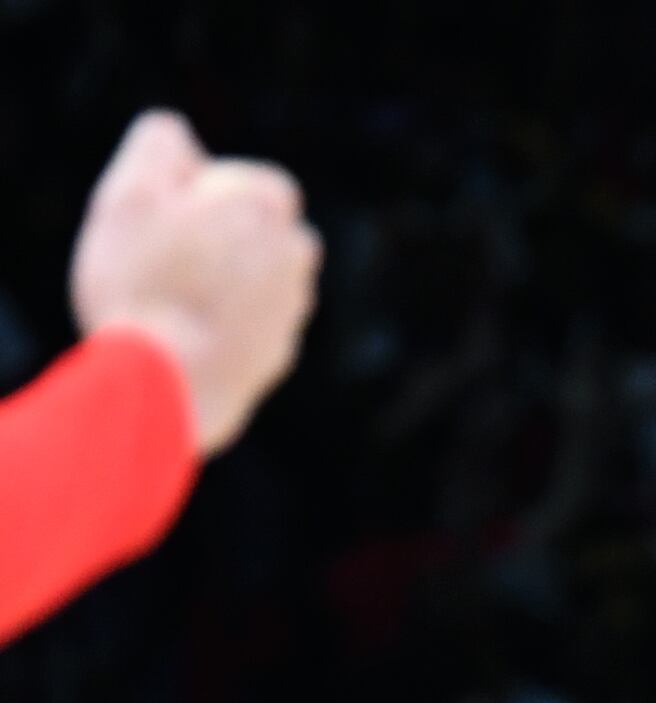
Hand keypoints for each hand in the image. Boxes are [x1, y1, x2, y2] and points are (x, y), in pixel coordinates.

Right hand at [67, 112, 319, 456]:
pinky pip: (246, 322)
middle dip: (210, 236)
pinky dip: (220, 321)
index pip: (240, 178)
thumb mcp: (131, 192)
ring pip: (249, 275)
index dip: (192, 194)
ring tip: (171, 300)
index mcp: (270, 204)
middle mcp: (297, 253)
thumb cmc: (144, 284)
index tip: (161, 221)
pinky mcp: (280, 351)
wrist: (169, 386)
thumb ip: (159, 145)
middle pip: (247, 227)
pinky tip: (185, 333)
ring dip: (216, 279)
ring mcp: (294, 307)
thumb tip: (179, 136)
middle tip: (160, 260)